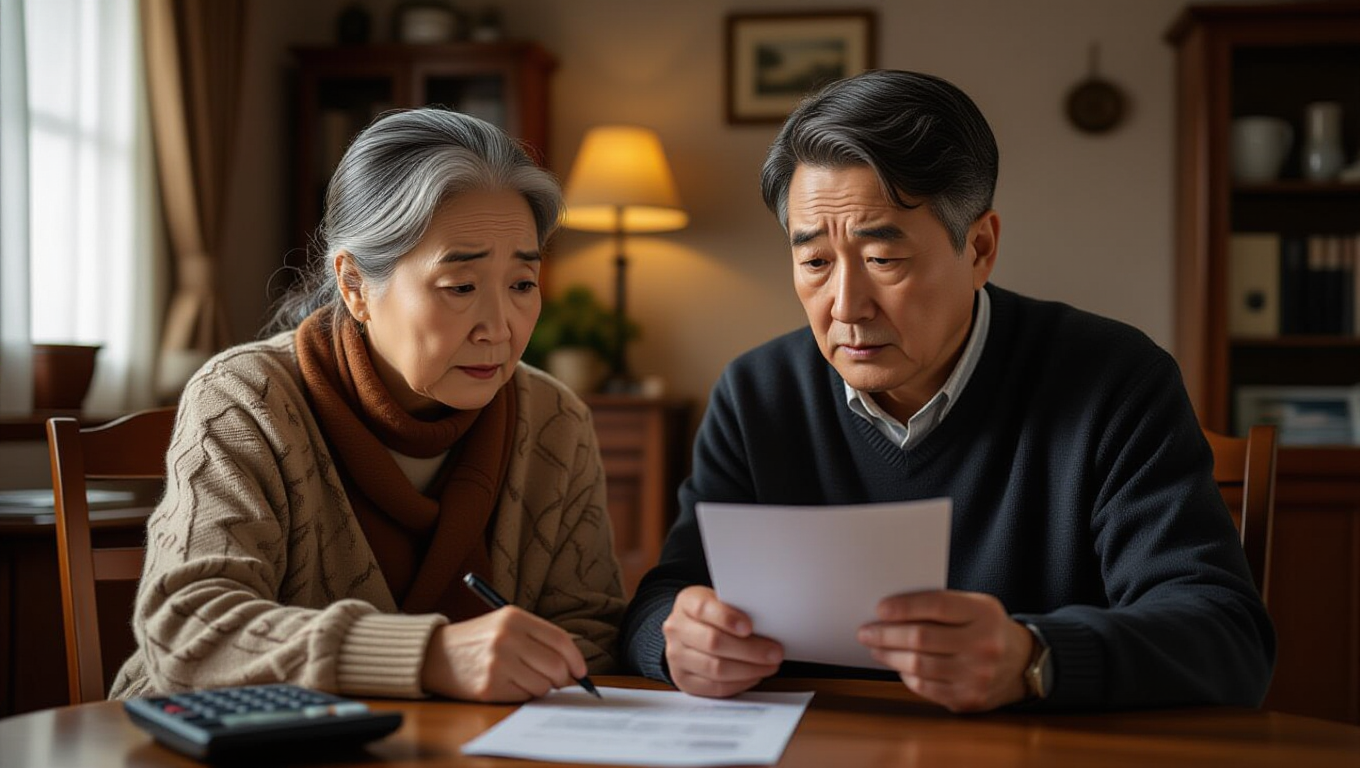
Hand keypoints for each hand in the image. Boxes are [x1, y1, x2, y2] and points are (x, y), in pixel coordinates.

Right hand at [421, 607, 586, 701]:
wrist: (436, 654)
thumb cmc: (478, 640)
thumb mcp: (505, 624)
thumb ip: (538, 638)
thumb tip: (572, 667)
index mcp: (514, 617)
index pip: (560, 640)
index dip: (576, 659)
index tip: (581, 671)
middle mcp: (507, 638)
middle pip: (556, 666)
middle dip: (563, 678)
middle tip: (558, 681)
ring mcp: (497, 663)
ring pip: (542, 685)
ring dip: (542, 688)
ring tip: (526, 679)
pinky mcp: (489, 686)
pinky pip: (524, 696)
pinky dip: (524, 694)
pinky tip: (510, 684)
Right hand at [662, 586, 783, 697]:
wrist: (689, 631)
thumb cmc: (713, 615)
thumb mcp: (721, 601)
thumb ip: (738, 608)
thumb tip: (769, 624)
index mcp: (686, 603)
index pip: (703, 609)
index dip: (727, 618)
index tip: (749, 627)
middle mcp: (676, 629)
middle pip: (713, 642)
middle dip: (749, 650)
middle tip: (775, 652)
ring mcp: (676, 656)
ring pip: (715, 668)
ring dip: (749, 669)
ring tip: (769, 666)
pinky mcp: (683, 680)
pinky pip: (714, 687)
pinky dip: (739, 683)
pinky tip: (755, 676)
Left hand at [857, 590, 1033, 712]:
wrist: (1022, 663)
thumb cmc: (986, 628)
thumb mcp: (975, 605)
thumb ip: (940, 604)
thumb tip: (890, 610)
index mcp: (984, 614)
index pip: (936, 605)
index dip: (904, 607)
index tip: (879, 609)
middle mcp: (983, 645)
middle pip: (922, 638)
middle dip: (886, 634)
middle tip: (865, 631)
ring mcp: (977, 676)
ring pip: (919, 665)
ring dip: (889, 656)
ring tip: (875, 647)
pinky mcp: (968, 699)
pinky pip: (925, 687)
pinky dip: (906, 675)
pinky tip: (898, 665)